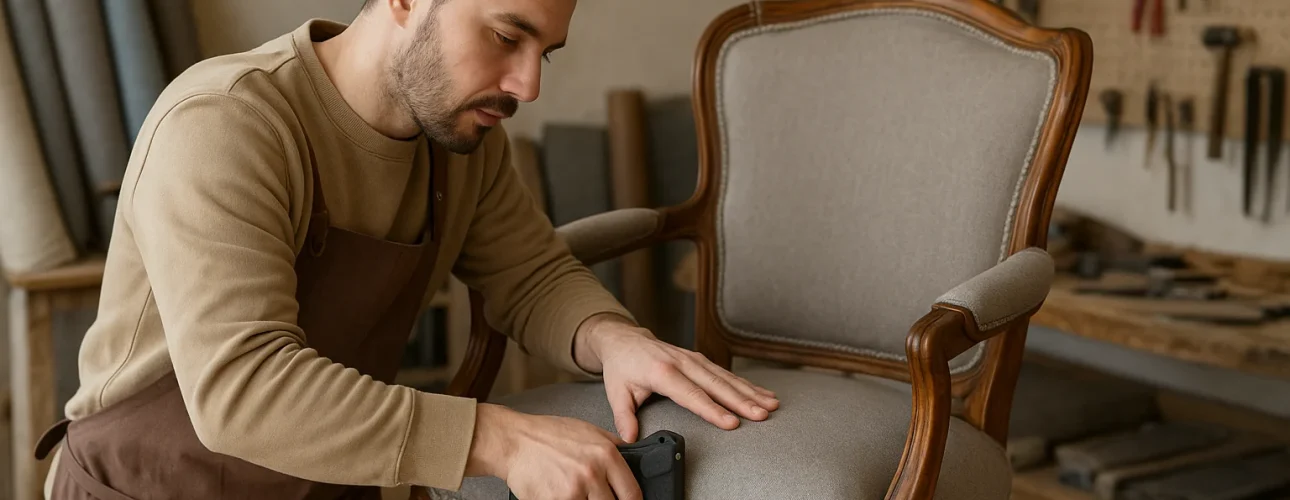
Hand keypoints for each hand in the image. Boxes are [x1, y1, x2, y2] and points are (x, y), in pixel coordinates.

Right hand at [465, 403, 641, 499]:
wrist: (515, 441)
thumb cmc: (549, 435)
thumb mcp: (589, 431)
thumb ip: (614, 447)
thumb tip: (636, 459)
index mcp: (606, 455)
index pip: (632, 493)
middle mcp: (592, 474)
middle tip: (594, 496)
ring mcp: (573, 491)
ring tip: (575, 493)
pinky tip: (562, 496)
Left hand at [574, 315, 779, 441]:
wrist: (625, 340)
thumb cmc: (622, 367)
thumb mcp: (616, 392)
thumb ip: (624, 416)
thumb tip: (629, 438)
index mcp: (662, 372)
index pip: (691, 395)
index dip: (712, 410)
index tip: (732, 423)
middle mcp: (682, 363)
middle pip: (716, 385)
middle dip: (742, 401)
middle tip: (762, 415)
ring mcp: (694, 359)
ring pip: (726, 377)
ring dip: (750, 392)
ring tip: (771, 405)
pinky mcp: (700, 360)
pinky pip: (726, 373)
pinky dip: (746, 384)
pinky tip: (763, 394)